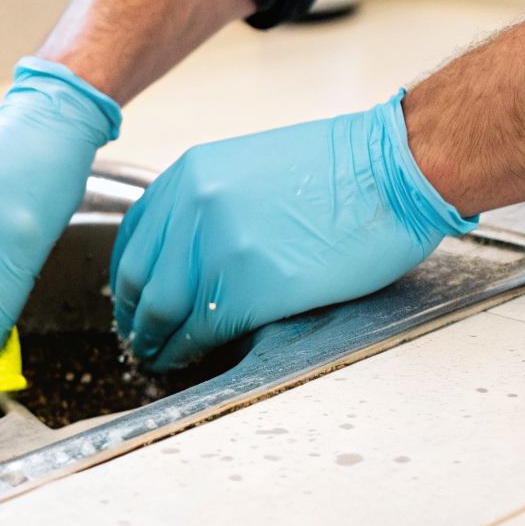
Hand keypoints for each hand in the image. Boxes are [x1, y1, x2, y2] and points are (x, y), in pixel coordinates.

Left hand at [110, 92, 476, 370]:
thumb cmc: (342, 170)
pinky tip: (187, 357)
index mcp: (190, 176)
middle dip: (134, 317)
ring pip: (162, 311)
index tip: (131, 301)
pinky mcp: (248, 288)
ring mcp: (217, 249)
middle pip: (139, 279)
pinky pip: (199, 330)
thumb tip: (185, 256)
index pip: (135, 239)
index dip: (130, 280)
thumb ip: (208, 207)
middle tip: (138, 338)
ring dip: (154, 340)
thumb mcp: (250, 168)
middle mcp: (192, 208)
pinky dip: (185, 349)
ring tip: (156, 355)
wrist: (394, 171)